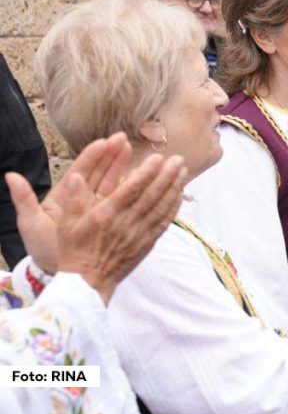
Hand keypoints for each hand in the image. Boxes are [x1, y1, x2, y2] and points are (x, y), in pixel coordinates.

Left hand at [8, 133, 133, 273]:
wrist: (59, 273)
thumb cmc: (43, 247)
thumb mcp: (30, 222)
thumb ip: (23, 198)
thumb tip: (10, 175)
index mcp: (66, 196)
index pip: (81, 170)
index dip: (92, 156)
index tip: (103, 142)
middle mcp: (84, 199)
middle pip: (101, 173)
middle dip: (112, 155)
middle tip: (123, 140)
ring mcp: (100, 209)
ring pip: (116, 184)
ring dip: (127, 168)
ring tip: (138, 153)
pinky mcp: (112, 220)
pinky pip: (126, 202)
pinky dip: (136, 190)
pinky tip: (147, 179)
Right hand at [8, 143, 186, 303]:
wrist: (86, 284)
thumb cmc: (73, 251)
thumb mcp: (65, 224)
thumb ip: (73, 199)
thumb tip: (77, 176)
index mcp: (105, 215)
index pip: (130, 189)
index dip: (146, 172)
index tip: (157, 158)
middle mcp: (125, 224)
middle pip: (151, 196)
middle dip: (167, 176)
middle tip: (179, 158)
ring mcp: (138, 235)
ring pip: (161, 208)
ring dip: (174, 188)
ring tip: (183, 171)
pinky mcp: (146, 244)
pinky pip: (163, 223)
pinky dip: (173, 208)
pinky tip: (180, 195)